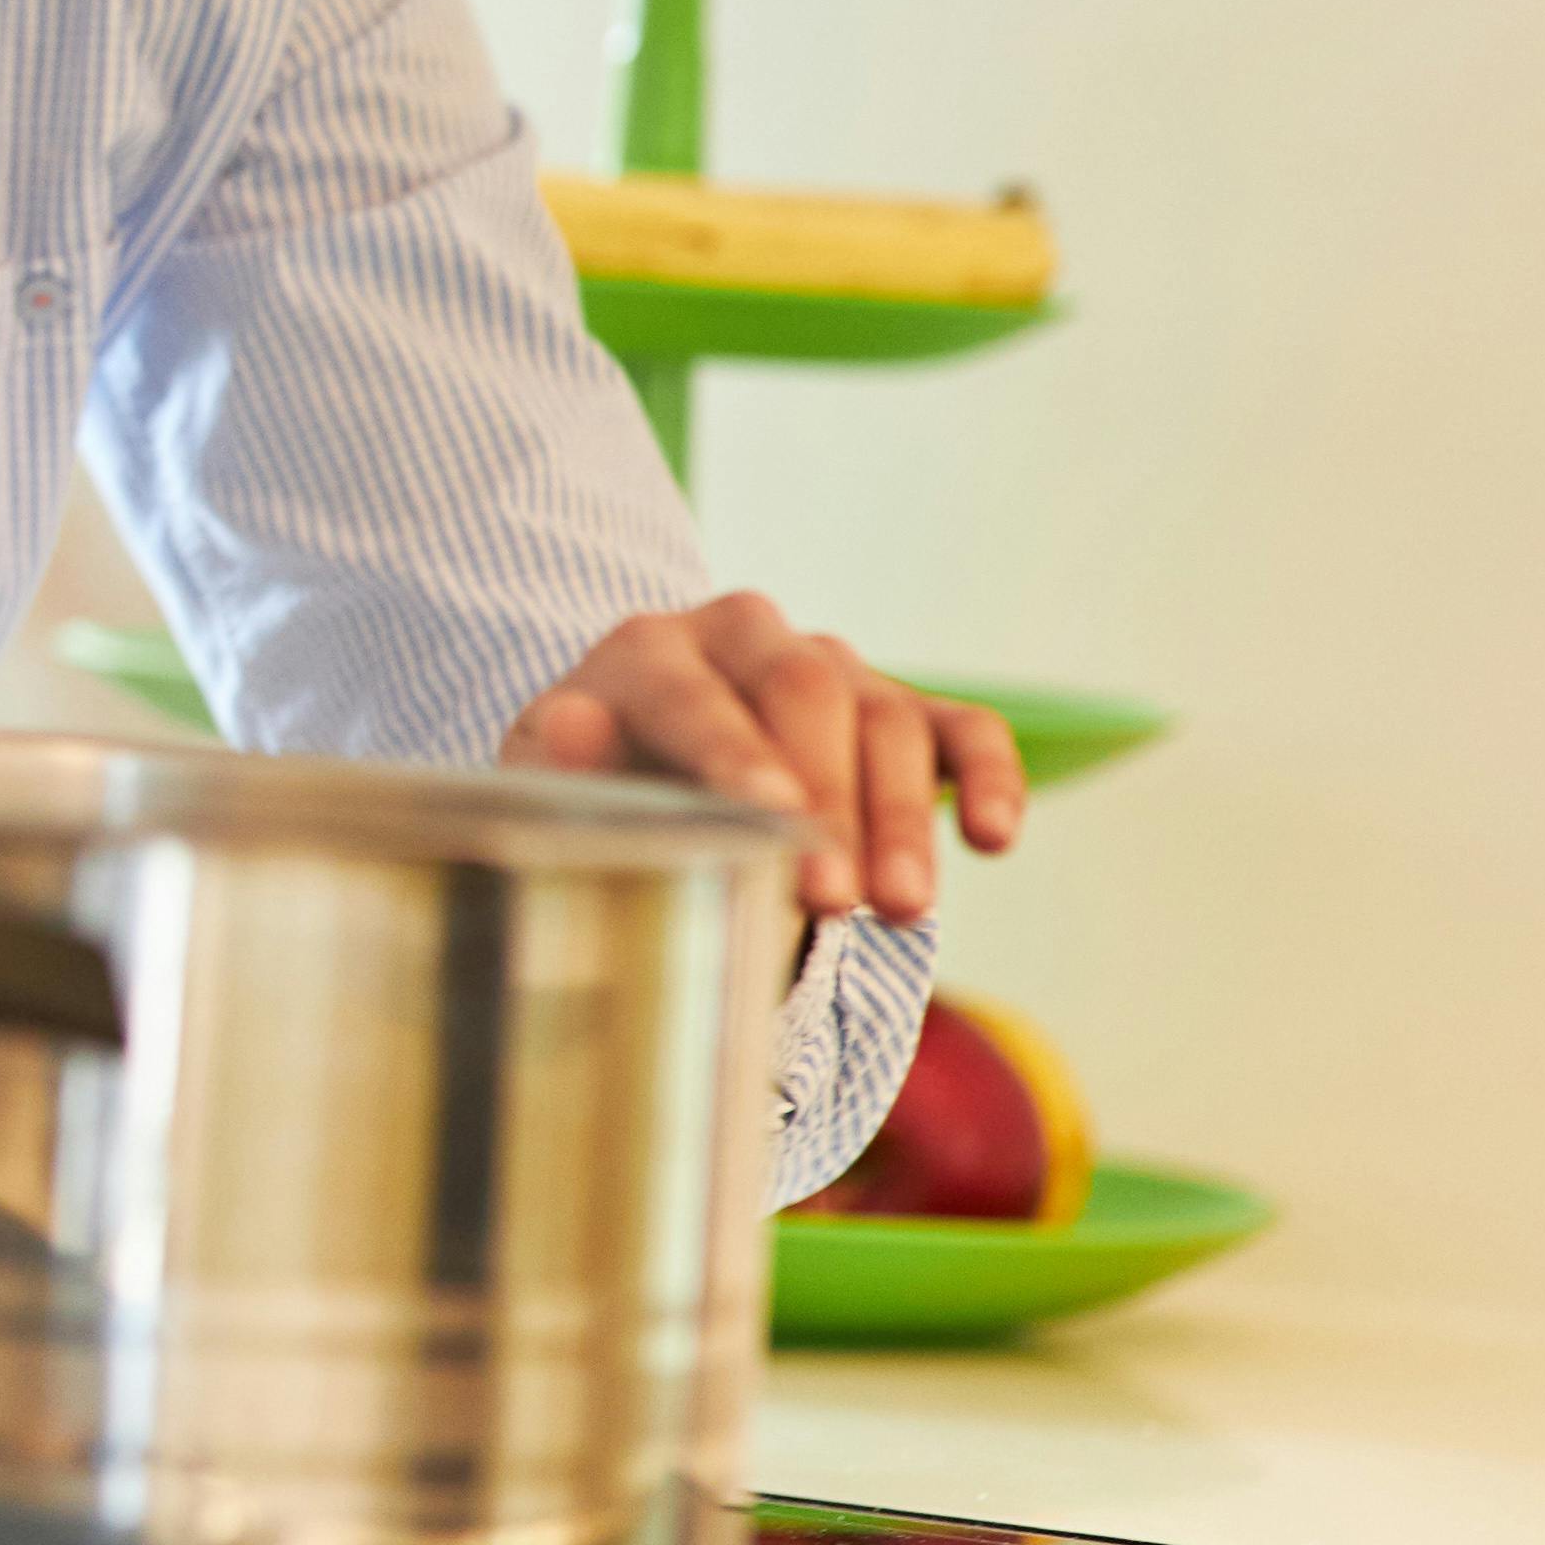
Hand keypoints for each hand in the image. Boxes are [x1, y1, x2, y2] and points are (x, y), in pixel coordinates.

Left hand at [504, 591, 1028, 921]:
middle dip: (826, 799)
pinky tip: (995, 838)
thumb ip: (556, 762)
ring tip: (903, 909)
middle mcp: (746, 635)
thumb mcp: (550, 784)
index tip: (769, 818)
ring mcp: (835, 665)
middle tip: (835, 898)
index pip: (694, 694)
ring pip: (886, 717)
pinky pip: (962, 727)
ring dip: (902, 815)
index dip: (734, 756)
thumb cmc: (591, 788)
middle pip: (806, 692)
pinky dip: (991, 776)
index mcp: (649, 649)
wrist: (639, 766)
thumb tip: (571, 726)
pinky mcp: (905, 706)